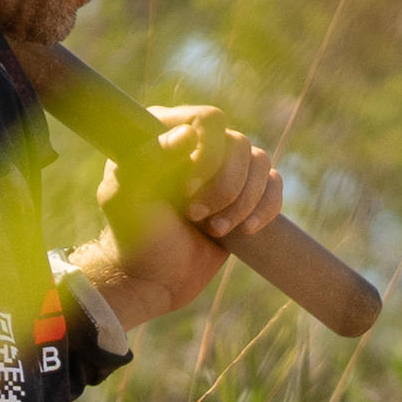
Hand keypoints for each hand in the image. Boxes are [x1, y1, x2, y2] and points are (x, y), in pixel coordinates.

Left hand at [71, 105, 284, 327]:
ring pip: (260, 163)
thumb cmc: (135, 238)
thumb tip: (189, 133)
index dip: (208, 155)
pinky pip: (274, 185)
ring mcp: (223, 168)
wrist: (155, 280)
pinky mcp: (244, 194)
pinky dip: (266, 208)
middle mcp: (197, 144)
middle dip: (224, 187)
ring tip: (216, 230)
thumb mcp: (127, 198)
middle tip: (196, 217)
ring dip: (244, 202)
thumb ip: (149, 160)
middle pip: (239, 144)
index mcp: (164, 134)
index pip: (208, 121)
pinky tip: (245, 231)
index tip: (186, 190)